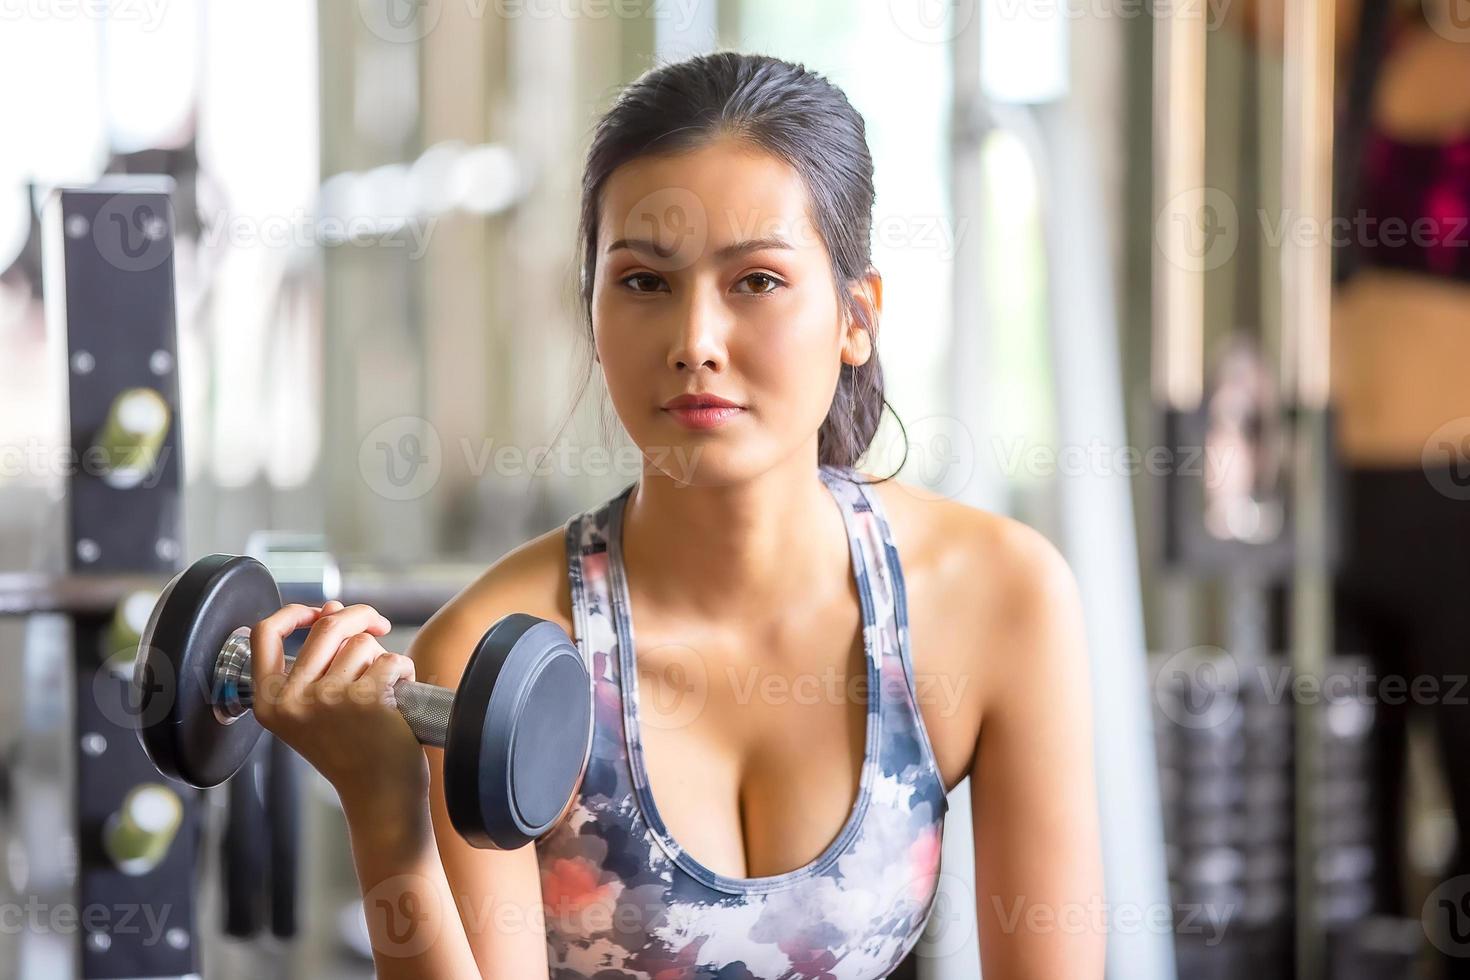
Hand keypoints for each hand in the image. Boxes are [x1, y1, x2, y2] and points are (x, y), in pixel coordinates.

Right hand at [248, 599, 428, 819]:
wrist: (378, 796)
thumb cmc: (351, 750)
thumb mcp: (316, 707)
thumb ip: (317, 658)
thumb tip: (331, 607)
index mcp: (270, 702)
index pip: (264, 633)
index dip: (293, 612)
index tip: (319, 611)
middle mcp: (293, 699)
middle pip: (329, 624)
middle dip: (361, 617)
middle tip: (378, 627)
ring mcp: (329, 698)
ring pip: (364, 643)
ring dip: (383, 658)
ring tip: (384, 690)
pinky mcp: (366, 699)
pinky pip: (393, 659)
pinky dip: (405, 672)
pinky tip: (400, 696)